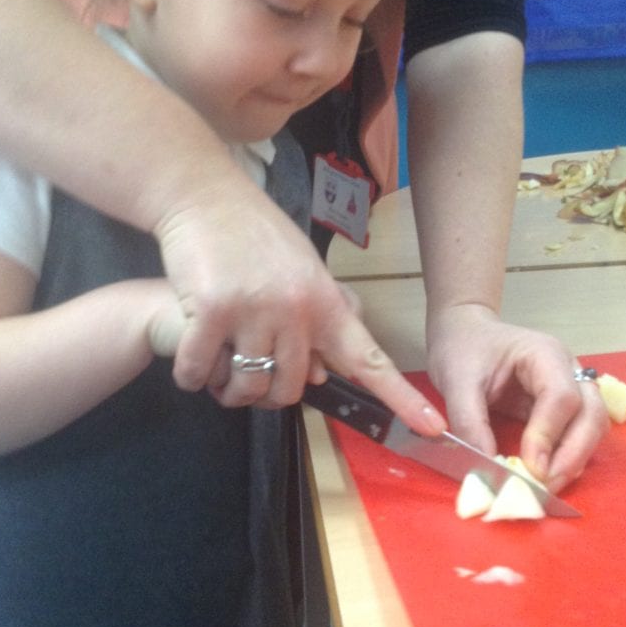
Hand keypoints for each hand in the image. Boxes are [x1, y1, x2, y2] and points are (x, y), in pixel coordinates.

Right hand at [153, 180, 445, 435]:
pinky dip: (193, 376)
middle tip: (246, 374)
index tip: (434, 428)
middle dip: (266, 394)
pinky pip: (201, 372)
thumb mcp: (304, 270)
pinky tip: (191, 363)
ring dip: (228, 391)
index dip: (402, 398)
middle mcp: (297, 310)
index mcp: (326, 302)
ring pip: (248, 388)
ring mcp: (255, 311)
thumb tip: (326, 372)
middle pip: (291, 390)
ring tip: (217, 368)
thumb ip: (318, 320)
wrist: (206, 198)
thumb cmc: (255, 235)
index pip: (370, 359)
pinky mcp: (211, 312)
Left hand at [426, 303, 609, 493]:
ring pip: (592, 428)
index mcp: (544, 354)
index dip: (548, 435)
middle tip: (545, 488)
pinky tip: (546, 476)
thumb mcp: (456, 382)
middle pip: (591, 415)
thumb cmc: (462, 348)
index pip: (561, 397)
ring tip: (545, 488)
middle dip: (573, 455)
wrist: (464, 332)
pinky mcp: (562, 408)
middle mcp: (567, 370)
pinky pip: (577, 435)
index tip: (531, 468)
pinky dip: (567, 458)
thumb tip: (487, 470)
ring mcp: (570, 388)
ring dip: (575, 460)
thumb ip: (470, 423)